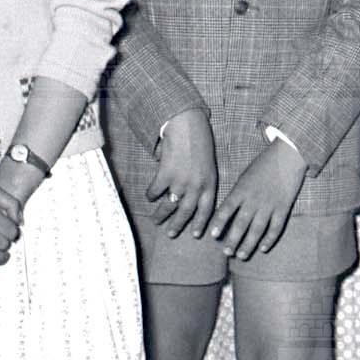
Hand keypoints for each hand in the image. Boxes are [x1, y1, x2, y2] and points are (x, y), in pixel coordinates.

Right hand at [148, 109, 217, 238]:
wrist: (187, 125)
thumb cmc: (198, 141)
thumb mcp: (207, 164)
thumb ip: (200, 181)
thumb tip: (188, 196)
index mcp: (209, 182)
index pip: (207, 209)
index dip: (200, 223)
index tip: (195, 234)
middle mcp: (196, 185)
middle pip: (186, 212)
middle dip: (177, 225)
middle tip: (170, 234)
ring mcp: (180, 181)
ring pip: (169, 205)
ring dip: (162, 215)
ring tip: (156, 220)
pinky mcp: (165, 175)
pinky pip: (155, 191)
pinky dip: (151, 195)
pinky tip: (150, 196)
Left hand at [212, 136, 306, 260]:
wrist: (288, 155)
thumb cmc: (263, 165)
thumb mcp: (245, 176)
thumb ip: (237, 194)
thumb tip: (226, 213)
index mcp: (241, 190)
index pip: (226, 209)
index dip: (219, 223)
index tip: (214, 235)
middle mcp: (254, 199)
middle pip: (241, 224)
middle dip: (233, 240)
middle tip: (227, 252)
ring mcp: (269, 205)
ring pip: (257, 230)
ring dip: (248, 244)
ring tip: (241, 255)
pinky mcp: (283, 208)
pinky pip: (275, 228)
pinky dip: (269, 239)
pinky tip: (263, 248)